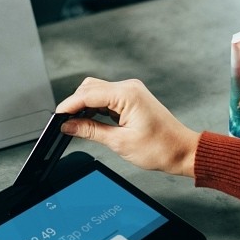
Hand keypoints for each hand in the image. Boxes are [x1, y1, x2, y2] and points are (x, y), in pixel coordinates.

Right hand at [56, 77, 199, 177]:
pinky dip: (95, 108)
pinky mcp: (131, 99)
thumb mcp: (119, 142)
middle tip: (63, 123)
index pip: (88, 94)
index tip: (57, 117)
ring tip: (75, 125)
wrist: (182, 151)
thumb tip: (69, 126)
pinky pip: (106, 98)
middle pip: (90, 88)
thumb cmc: (160, 148)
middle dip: (75, 104)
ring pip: (96, 92)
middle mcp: (128, 88)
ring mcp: (130, 92)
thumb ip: (90, 131)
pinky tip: (89, 121)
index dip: (69, 105)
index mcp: (127, 94)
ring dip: (84, 106)